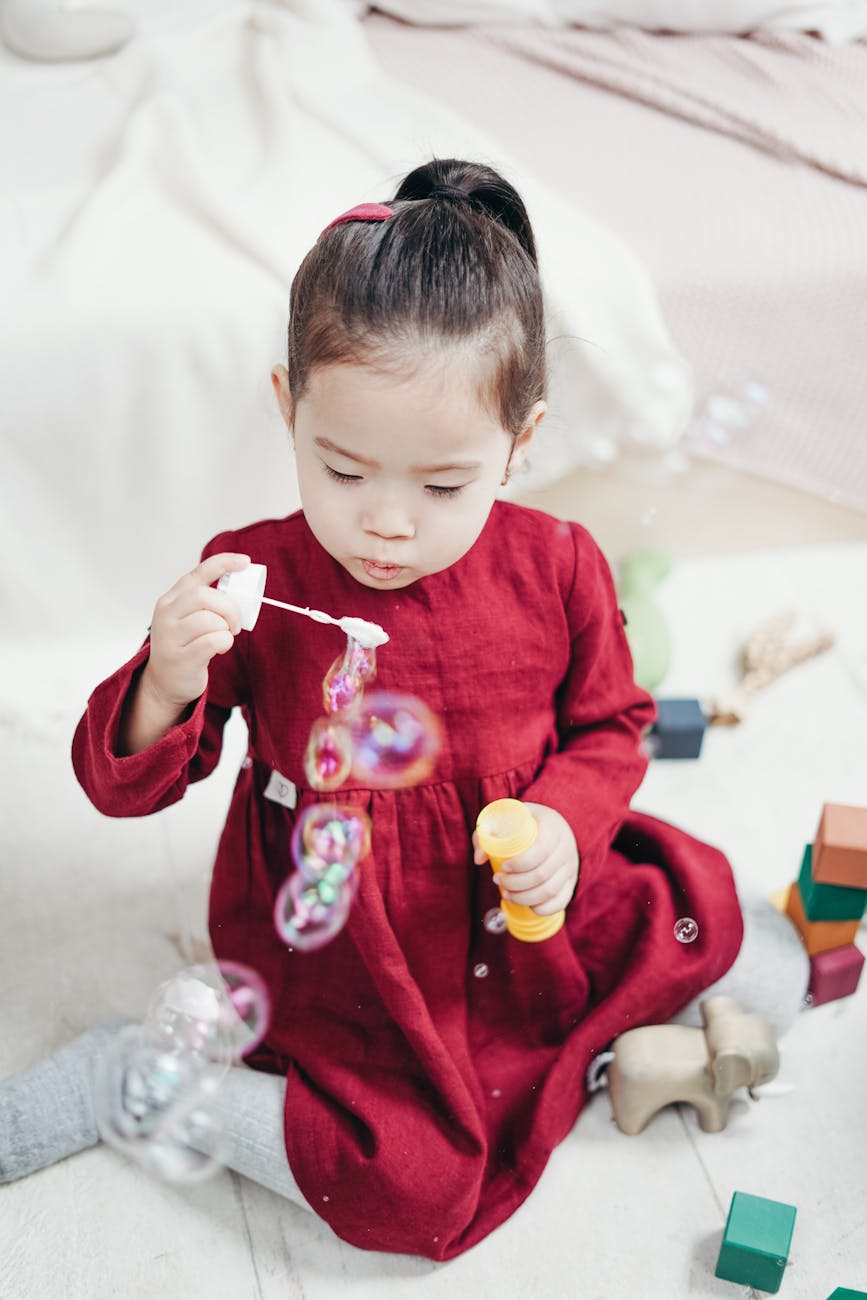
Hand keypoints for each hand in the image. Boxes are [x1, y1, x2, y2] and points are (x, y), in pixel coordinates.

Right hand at [142, 552, 249, 710]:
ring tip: (224, 636)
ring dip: (226, 629)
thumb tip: (241, 588)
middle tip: (235, 623)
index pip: (197, 573)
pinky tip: (220, 648)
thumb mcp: (187, 618)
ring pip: (210, 620)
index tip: (245, 562)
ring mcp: (170, 637)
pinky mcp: (180, 659)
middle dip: (229, 608)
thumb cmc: (185, 645)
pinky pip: (213, 642)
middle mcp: (166, 614)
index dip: (223, 563)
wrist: (165, 682)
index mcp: (171, 599)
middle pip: (204, 596)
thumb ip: (206, 602)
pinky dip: (224, 643)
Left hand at [473, 802, 578, 915]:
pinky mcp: (571, 883)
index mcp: (552, 828)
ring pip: (549, 891)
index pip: (540, 851)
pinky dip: (543, 908)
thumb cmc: (524, 823)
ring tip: (506, 893)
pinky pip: (561, 902)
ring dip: (524, 898)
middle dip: (515, 883)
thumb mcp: (506, 819)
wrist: (554, 827)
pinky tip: (528, 905)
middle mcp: (566, 848)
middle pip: (542, 875)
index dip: (520, 864)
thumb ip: (486, 835)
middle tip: (497, 880)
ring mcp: (570, 868)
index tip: (503, 866)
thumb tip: (479, 859)